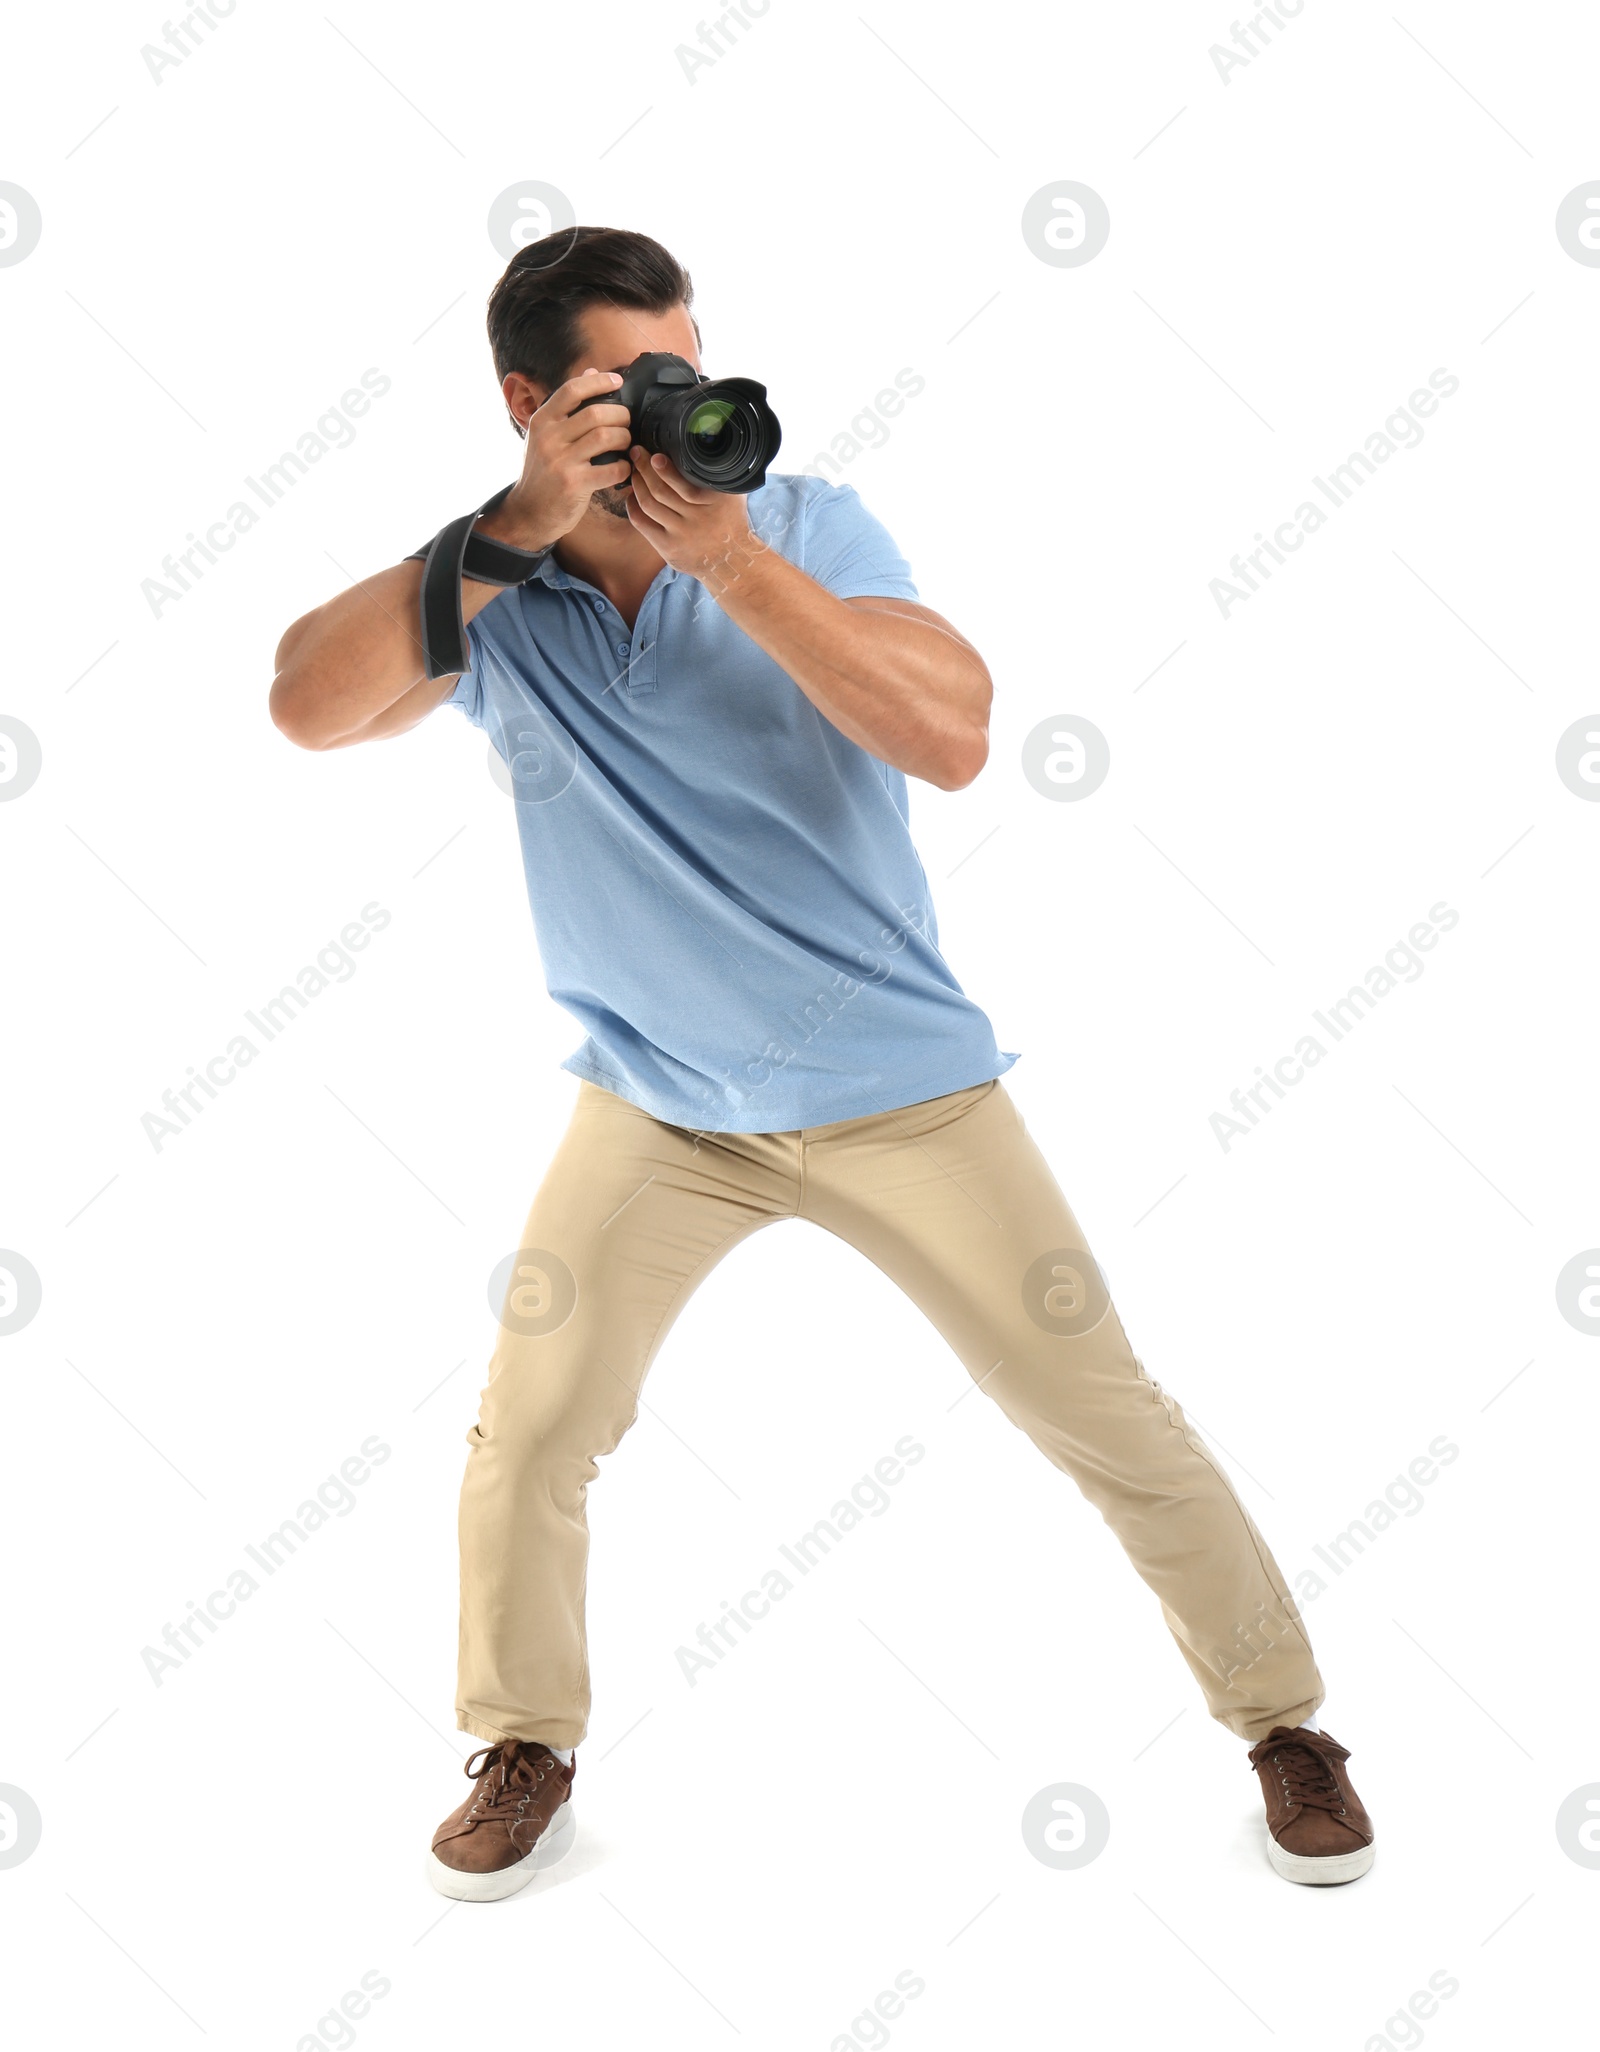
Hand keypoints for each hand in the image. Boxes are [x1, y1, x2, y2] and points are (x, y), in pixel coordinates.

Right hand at [478, 369, 632, 550]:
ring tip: (627, 443)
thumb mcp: (545, 434)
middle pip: (596, 413)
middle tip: (627, 423)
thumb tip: (590, 372)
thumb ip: (567, 405)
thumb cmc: (542, 471)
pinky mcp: (573, 484)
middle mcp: (548, 437)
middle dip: (620, 415)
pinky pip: (611, 469)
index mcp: (542, 420)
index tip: (617, 381)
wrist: (528, 511)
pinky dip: (623, 468)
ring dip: (624, 439)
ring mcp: (560, 461)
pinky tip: (623, 469)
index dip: (599, 382)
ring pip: (605, 437)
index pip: (572, 389)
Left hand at [624, 448, 765, 590]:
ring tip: (635, 471)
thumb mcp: (734, 493)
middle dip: (643, 468)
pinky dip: (633, 506)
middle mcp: (696, 518)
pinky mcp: (668, 548)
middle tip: (637, 453)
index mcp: (712, 501)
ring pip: (648, 504)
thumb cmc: (731, 520)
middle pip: (660, 490)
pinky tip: (632, 495)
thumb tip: (714, 443)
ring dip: (637, 484)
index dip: (664, 469)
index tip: (654, 455)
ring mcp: (680, 534)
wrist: (731, 559)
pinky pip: (642, 523)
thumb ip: (724, 473)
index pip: (682, 483)